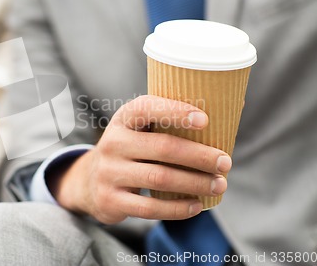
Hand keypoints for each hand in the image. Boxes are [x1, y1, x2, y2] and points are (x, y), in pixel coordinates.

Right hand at [52, 95, 231, 223]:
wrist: (90, 181)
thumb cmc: (130, 150)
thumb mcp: (138, 130)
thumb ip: (167, 123)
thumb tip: (226, 114)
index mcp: (123, 119)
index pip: (147, 108)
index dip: (176, 112)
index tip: (205, 120)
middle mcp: (113, 142)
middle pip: (163, 148)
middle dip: (200, 156)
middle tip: (225, 163)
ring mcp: (109, 172)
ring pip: (160, 178)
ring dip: (195, 183)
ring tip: (219, 184)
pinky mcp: (111, 200)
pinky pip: (150, 208)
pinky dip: (178, 208)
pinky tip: (196, 205)